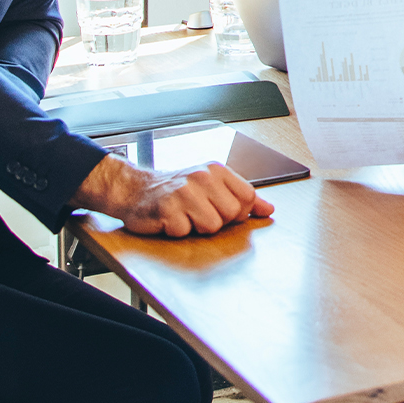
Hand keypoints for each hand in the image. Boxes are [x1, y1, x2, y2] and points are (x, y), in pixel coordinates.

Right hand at [71, 153, 274, 237]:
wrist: (134, 189)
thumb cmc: (175, 190)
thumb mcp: (212, 186)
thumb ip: (242, 197)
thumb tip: (269, 209)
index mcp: (217, 170)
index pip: (248, 197)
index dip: (239, 211)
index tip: (222, 210)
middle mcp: (202, 176)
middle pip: (232, 214)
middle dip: (217, 221)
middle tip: (198, 213)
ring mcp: (184, 191)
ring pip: (212, 226)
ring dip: (197, 228)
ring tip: (184, 216)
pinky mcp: (167, 208)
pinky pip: (186, 232)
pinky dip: (177, 231)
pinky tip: (169, 220)